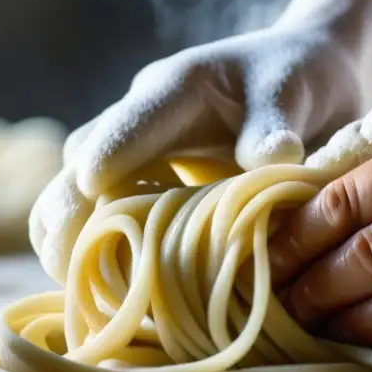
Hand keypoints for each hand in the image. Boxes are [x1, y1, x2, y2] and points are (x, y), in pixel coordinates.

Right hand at [29, 0, 371, 283]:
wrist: (302, 75)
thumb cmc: (299, 78)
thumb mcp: (295, 92)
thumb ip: (275, 126)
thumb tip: (269, 159)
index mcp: (175, 90)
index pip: (131, 122)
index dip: (109, 154)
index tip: (91, 186)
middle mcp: (140, 122)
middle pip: (78, 165)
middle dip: (68, 216)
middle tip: (71, 269)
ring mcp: (136, 155)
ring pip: (76, 195)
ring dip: (73, 241)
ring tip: (84, 295)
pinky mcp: (143, 185)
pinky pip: (104, 219)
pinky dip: (101, 255)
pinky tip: (114, 296)